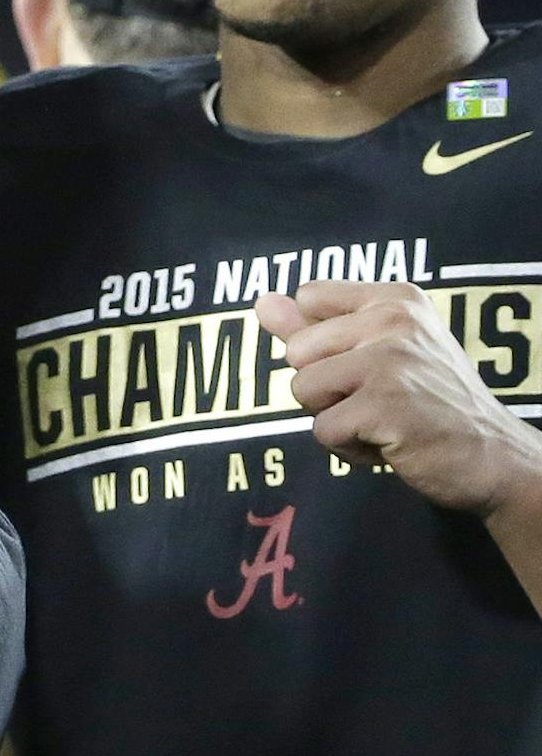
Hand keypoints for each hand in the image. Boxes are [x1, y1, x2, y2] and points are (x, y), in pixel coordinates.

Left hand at [260, 280, 541, 514]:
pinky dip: (349, 449)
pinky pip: (322, 430)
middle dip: (325, 387)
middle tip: (380, 400)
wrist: (495, 459)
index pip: (309, 296)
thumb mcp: (380, 351)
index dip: (324, 341)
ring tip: (383, 422)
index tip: (369, 361)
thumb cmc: (430, 402)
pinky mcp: (384, 407)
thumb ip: (316, 325)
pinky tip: (390, 445)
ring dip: (334, 418)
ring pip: (303, 390)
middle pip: (297, 351)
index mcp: (394, 299)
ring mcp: (390, 362)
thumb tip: (262, 302)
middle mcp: (394, 321)